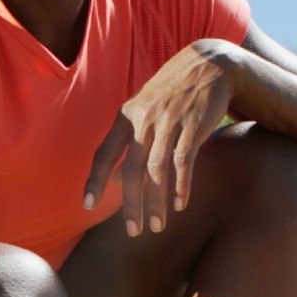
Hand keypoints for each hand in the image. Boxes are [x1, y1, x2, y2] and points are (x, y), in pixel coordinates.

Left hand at [82, 41, 237, 236]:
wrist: (209, 65)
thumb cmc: (173, 93)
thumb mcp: (145, 110)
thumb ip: (129, 143)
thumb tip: (118, 183)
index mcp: (126, 116)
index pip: (104, 153)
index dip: (95, 180)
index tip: (86, 206)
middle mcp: (144, 119)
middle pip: (132, 169)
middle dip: (131, 205)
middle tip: (133, 231)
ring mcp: (169, 121)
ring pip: (157, 170)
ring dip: (156, 202)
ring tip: (157, 226)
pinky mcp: (193, 125)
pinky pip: (183, 161)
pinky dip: (181, 186)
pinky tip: (179, 204)